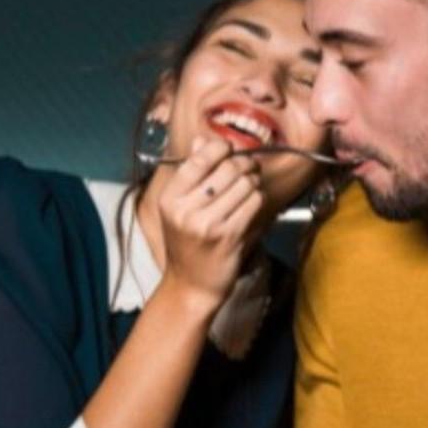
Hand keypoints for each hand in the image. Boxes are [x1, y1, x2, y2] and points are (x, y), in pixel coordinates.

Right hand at [157, 136, 263, 309]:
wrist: (190, 286)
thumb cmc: (187, 243)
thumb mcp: (178, 208)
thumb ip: (192, 173)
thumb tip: (204, 141)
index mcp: (170, 198)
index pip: (200, 158)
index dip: (221, 148)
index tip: (229, 150)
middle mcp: (185, 210)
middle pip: (228, 168)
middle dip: (245, 164)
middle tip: (249, 168)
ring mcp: (207, 224)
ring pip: (246, 184)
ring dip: (254, 182)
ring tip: (250, 188)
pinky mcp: (229, 237)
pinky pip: (254, 204)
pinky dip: (258, 200)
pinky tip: (252, 205)